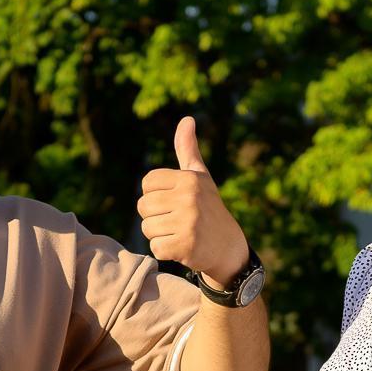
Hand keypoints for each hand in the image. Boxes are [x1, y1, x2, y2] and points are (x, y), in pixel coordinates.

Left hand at [138, 116, 249, 287]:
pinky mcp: (185, 246)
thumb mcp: (200, 177)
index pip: (147, 183)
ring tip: (178, 232)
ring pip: (147, 228)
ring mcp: (187, 223)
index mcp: (189, 179)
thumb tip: (187, 119)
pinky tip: (181, 247)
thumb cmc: (209, 208)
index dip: (154, 194)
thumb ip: (188, 150)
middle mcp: (189, 198)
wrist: (228, 246)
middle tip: (174, 220)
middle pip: (143, 206)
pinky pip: (155, 248)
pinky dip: (165, 251)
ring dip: (158, 234)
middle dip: (154, 216)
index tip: (171, 201)